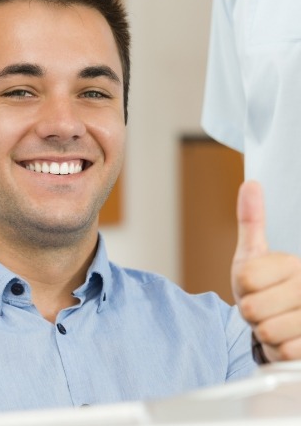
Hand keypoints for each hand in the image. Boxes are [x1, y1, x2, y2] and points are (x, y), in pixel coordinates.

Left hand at [232, 180, 300, 361]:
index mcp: (292, 264)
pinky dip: (278, 350)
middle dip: (250, 311)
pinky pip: (282, 352)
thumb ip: (252, 221)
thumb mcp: (253, 254)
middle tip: (264, 306)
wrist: (286, 324)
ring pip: (266, 331)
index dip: (242, 286)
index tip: (254, 285)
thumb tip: (251, 184)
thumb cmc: (264, 287)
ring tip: (276, 322)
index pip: (245, 278)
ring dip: (264, 332)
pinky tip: (289, 339)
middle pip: (251, 308)